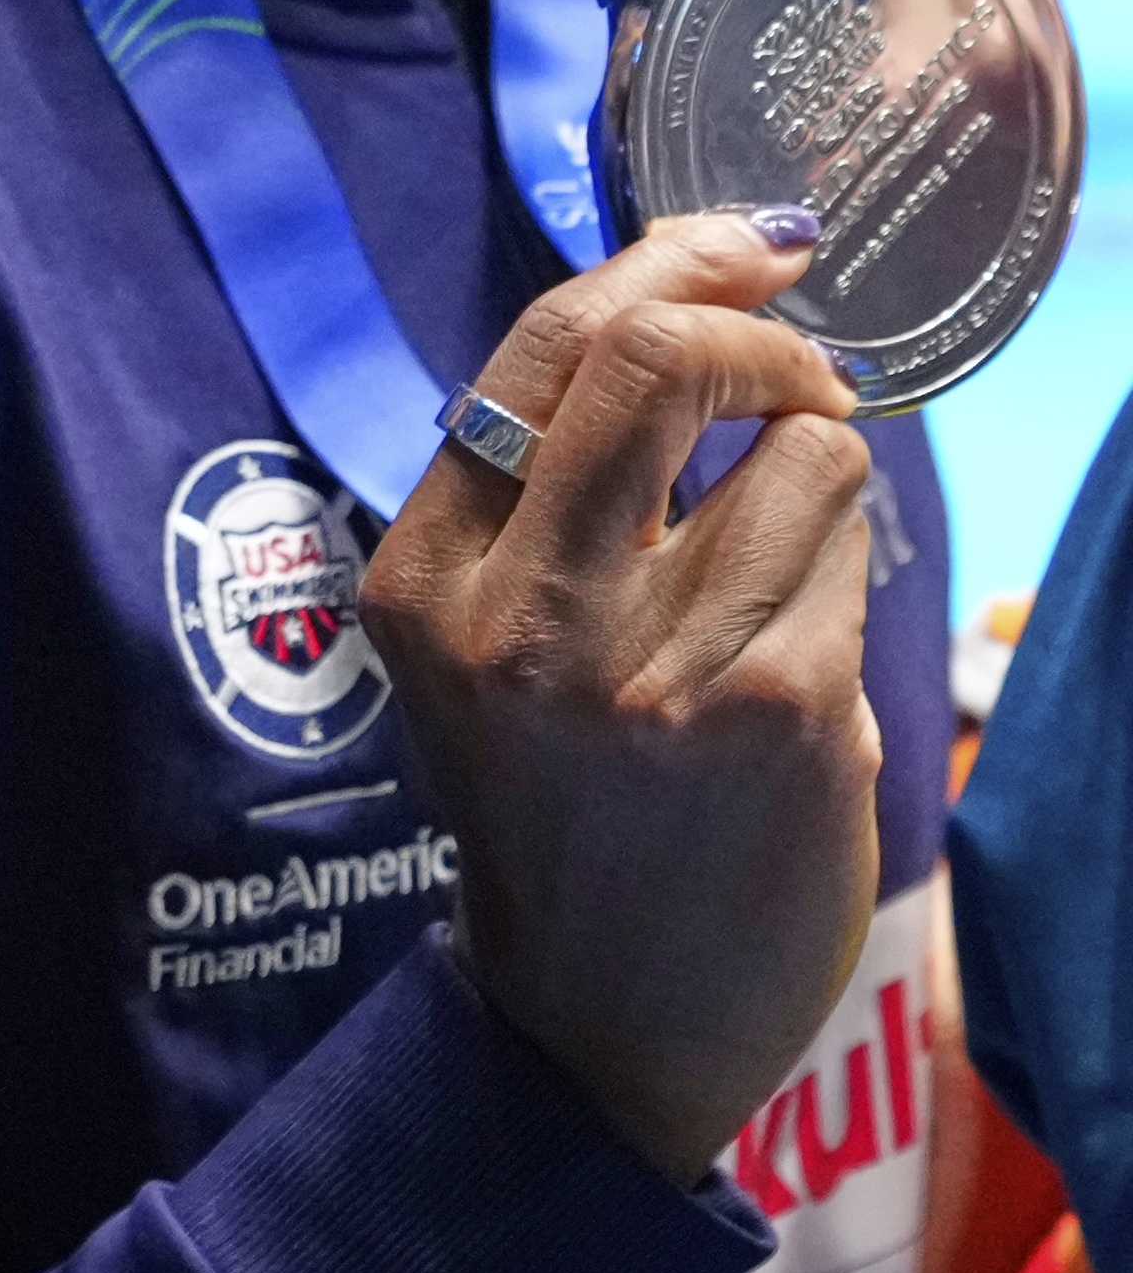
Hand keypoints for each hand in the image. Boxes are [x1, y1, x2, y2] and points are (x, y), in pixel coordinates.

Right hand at [361, 215, 878, 1185]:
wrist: (600, 1024)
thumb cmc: (567, 812)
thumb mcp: (492, 648)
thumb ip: (554, 500)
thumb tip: (691, 305)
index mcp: (421, 581)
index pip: (537, 349)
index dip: (664, 263)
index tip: (742, 248)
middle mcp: (513, 612)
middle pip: (654, 355)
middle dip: (761, 330)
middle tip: (798, 369)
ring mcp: (640, 664)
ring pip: (794, 446)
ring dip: (821, 472)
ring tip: (790, 555)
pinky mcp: (767, 710)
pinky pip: (848, 545)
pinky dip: (851, 564)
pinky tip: (807, 643)